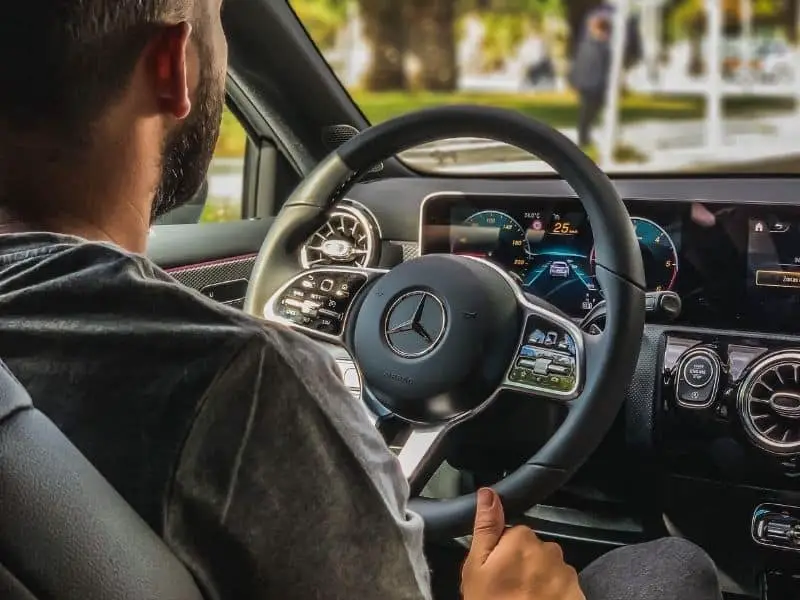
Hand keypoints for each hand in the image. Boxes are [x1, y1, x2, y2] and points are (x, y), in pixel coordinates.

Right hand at [461, 488, 584, 599]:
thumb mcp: (476, 568)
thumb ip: (485, 527)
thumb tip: (488, 492)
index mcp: (522, 538)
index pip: (513, 534)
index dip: (502, 553)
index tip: (496, 573)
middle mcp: (550, 549)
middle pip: (533, 550)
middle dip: (523, 565)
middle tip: (508, 590)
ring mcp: (566, 573)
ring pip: (549, 568)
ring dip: (539, 581)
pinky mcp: (578, 594)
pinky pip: (563, 587)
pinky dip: (554, 596)